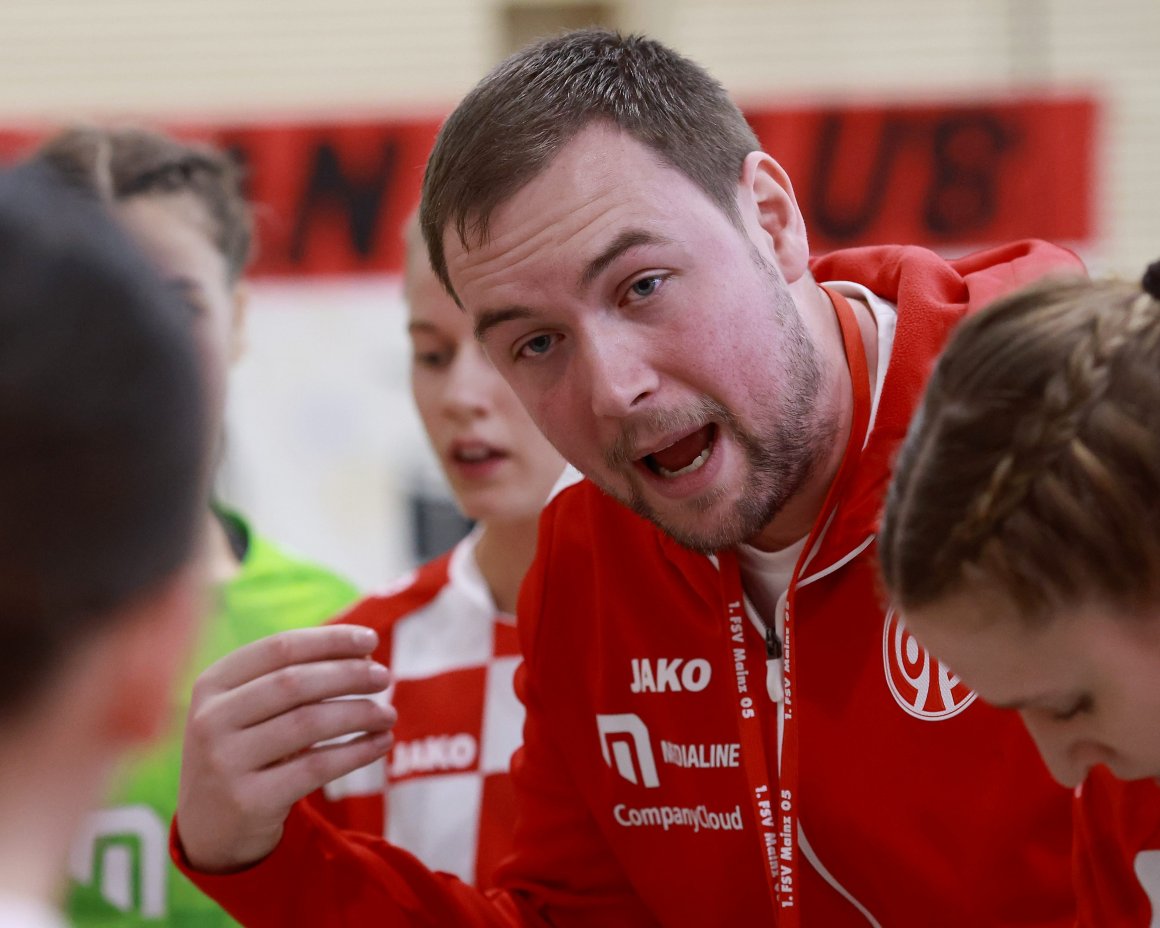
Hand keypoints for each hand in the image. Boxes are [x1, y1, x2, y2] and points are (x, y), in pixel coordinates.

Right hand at [176, 624, 395, 871]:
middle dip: (348, 674)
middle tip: (384, 677)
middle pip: (294, 683)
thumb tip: (362, 651)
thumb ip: (292, 678)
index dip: (329, 640)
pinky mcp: (249, 801)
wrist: (207, 830)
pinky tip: (381, 743)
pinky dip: (357, 751)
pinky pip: (317, 767)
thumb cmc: (245, 751)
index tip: (370, 639)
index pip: (279, 648)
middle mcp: (211, 720)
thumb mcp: (248, 709)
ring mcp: (225, 762)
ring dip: (359, 713)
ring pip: (309, 723)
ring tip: (388, 714)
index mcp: (212, 684)